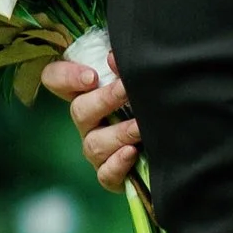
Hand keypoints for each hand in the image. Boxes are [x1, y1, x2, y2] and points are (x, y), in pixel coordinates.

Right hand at [38, 55, 142, 192]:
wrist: (177, 136)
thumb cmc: (153, 96)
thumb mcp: (139, 78)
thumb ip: (124, 66)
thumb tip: (114, 58)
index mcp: (88, 92)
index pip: (55, 79)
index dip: (66, 77)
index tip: (92, 76)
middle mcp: (88, 121)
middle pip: (79, 110)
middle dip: (105, 99)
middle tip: (127, 90)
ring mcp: (97, 149)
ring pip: (94, 143)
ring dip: (119, 133)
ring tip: (141, 126)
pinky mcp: (111, 174)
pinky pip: (105, 174)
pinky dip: (117, 164)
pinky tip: (132, 152)